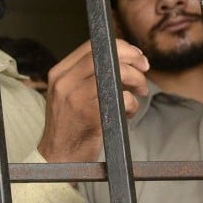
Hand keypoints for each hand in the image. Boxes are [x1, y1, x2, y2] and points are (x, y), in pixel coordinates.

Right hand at [38, 39, 148, 162]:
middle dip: (133, 59)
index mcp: (59, 73)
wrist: (57, 157)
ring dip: (137, 81)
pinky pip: (122, 99)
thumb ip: (85, 74)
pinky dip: (132, 105)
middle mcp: (64, 82)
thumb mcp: (67, 94)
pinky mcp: (90, 115)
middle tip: (144, 70)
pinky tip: (127, 114)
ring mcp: (75, 98)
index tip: (135, 56)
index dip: (120, 47)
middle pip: (106, 55)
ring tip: (139, 93)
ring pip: (117, 73)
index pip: (91, 45)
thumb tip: (122, 57)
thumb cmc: (69, 125)